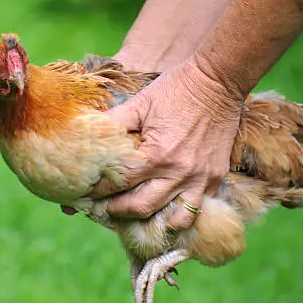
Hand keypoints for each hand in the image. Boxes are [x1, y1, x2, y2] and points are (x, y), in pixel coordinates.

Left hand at [99, 57, 243, 229]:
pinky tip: (166, 208)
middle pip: (140, 208)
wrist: (218, 81)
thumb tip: (85, 137)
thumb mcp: (139, 103)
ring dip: (152, 221)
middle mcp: (178, 173)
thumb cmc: (176, 89)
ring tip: (136, 213)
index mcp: (156, 155)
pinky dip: (180, 212)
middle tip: (103, 207)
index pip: (118, 183)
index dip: (97, 190)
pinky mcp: (215, 177)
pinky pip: (197, 207)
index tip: (85, 193)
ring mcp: (200, 179)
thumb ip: (112, 123)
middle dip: (116, 211)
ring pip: (173, 219)